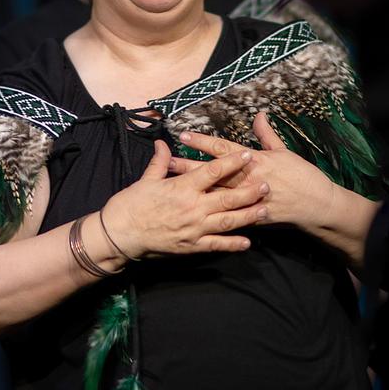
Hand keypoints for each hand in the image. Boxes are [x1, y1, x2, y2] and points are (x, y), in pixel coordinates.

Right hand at [102, 140, 267, 258]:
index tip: (248, 155)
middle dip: (249, 191)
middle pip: (228, 197)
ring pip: (228, 222)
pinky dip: (233, 244)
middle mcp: (193, 208)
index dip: (232, 162)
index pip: (213, 171)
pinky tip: (247, 242)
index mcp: (182, 188)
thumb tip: (162, 143)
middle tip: (267, 184)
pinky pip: (217, 245)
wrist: (120, 234)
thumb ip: (159, 161)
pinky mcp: (191, 246)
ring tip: (264, 210)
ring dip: (248, 215)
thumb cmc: (131, 204)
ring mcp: (194, 229)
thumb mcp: (146, 179)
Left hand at [169, 112, 335, 234]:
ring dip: (194, 189)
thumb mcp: (284, 151)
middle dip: (189, 167)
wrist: (317, 205)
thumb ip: (267, 134)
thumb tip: (259, 115)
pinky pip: (229, 215)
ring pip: (215, 193)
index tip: (183, 136)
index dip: (202, 142)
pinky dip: (213, 214)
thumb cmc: (302, 175)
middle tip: (167, 162)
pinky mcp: (252, 217)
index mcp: (255, 160)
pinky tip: (195, 214)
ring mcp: (248, 199)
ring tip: (174, 186)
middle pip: (212, 172)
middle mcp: (248, 178)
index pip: (223, 149)